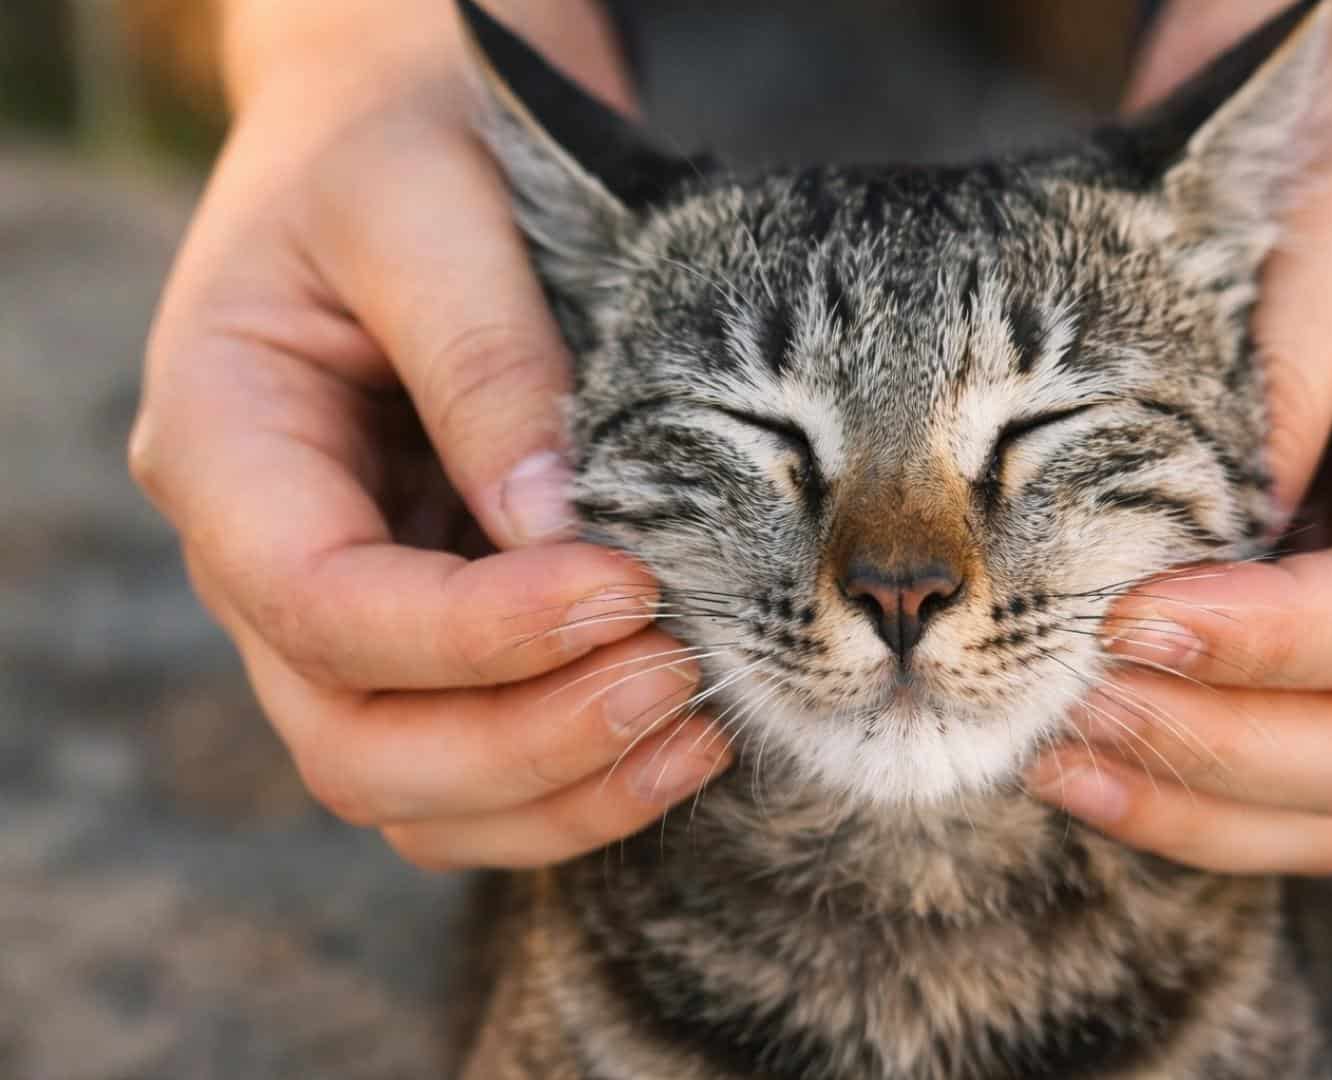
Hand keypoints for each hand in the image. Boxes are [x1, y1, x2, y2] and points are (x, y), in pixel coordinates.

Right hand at [131, 0, 730, 869]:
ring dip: (558, 791)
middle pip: (354, 742)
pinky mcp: (428, 632)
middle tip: (678, 681)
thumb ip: (483, 364)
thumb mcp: (428, 211)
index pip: (321, 605)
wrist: (401, 133)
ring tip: (702, 729)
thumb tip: (560, 533)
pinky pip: (477, 760)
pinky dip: (574, 780)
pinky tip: (687, 737)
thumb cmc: (401, 149)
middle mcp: (262, 560)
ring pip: (413, 789)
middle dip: (523, 742)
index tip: (630, 589)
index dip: (475, 633)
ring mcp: (342, 613)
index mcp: (224, 448)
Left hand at [1026, 2, 1331, 872]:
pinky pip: (1282, 789)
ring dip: (1190, 797)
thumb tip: (1208, 530)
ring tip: (1046, 749)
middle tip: (1063, 692)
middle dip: (1217, 740)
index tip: (1126, 617)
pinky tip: (1070, 758)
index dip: (1274, 641)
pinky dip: (1184, 798)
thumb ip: (1285, 365)